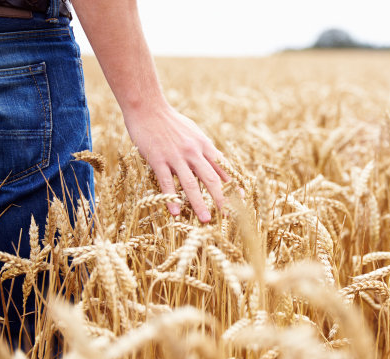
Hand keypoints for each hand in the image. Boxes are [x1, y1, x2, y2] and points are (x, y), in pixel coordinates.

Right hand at [123, 102, 229, 221]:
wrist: (147, 107)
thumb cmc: (172, 122)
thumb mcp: (195, 133)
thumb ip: (207, 150)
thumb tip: (221, 164)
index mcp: (204, 145)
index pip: (223, 168)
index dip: (233, 184)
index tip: (241, 199)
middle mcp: (193, 152)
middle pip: (211, 179)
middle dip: (220, 199)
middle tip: (227, 216)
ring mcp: (176, 156)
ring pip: (191, 184)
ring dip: (199, 203)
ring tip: (205, 219)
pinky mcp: (158, 159)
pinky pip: (167, 182)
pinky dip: (172, 198)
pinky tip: (175, 212)